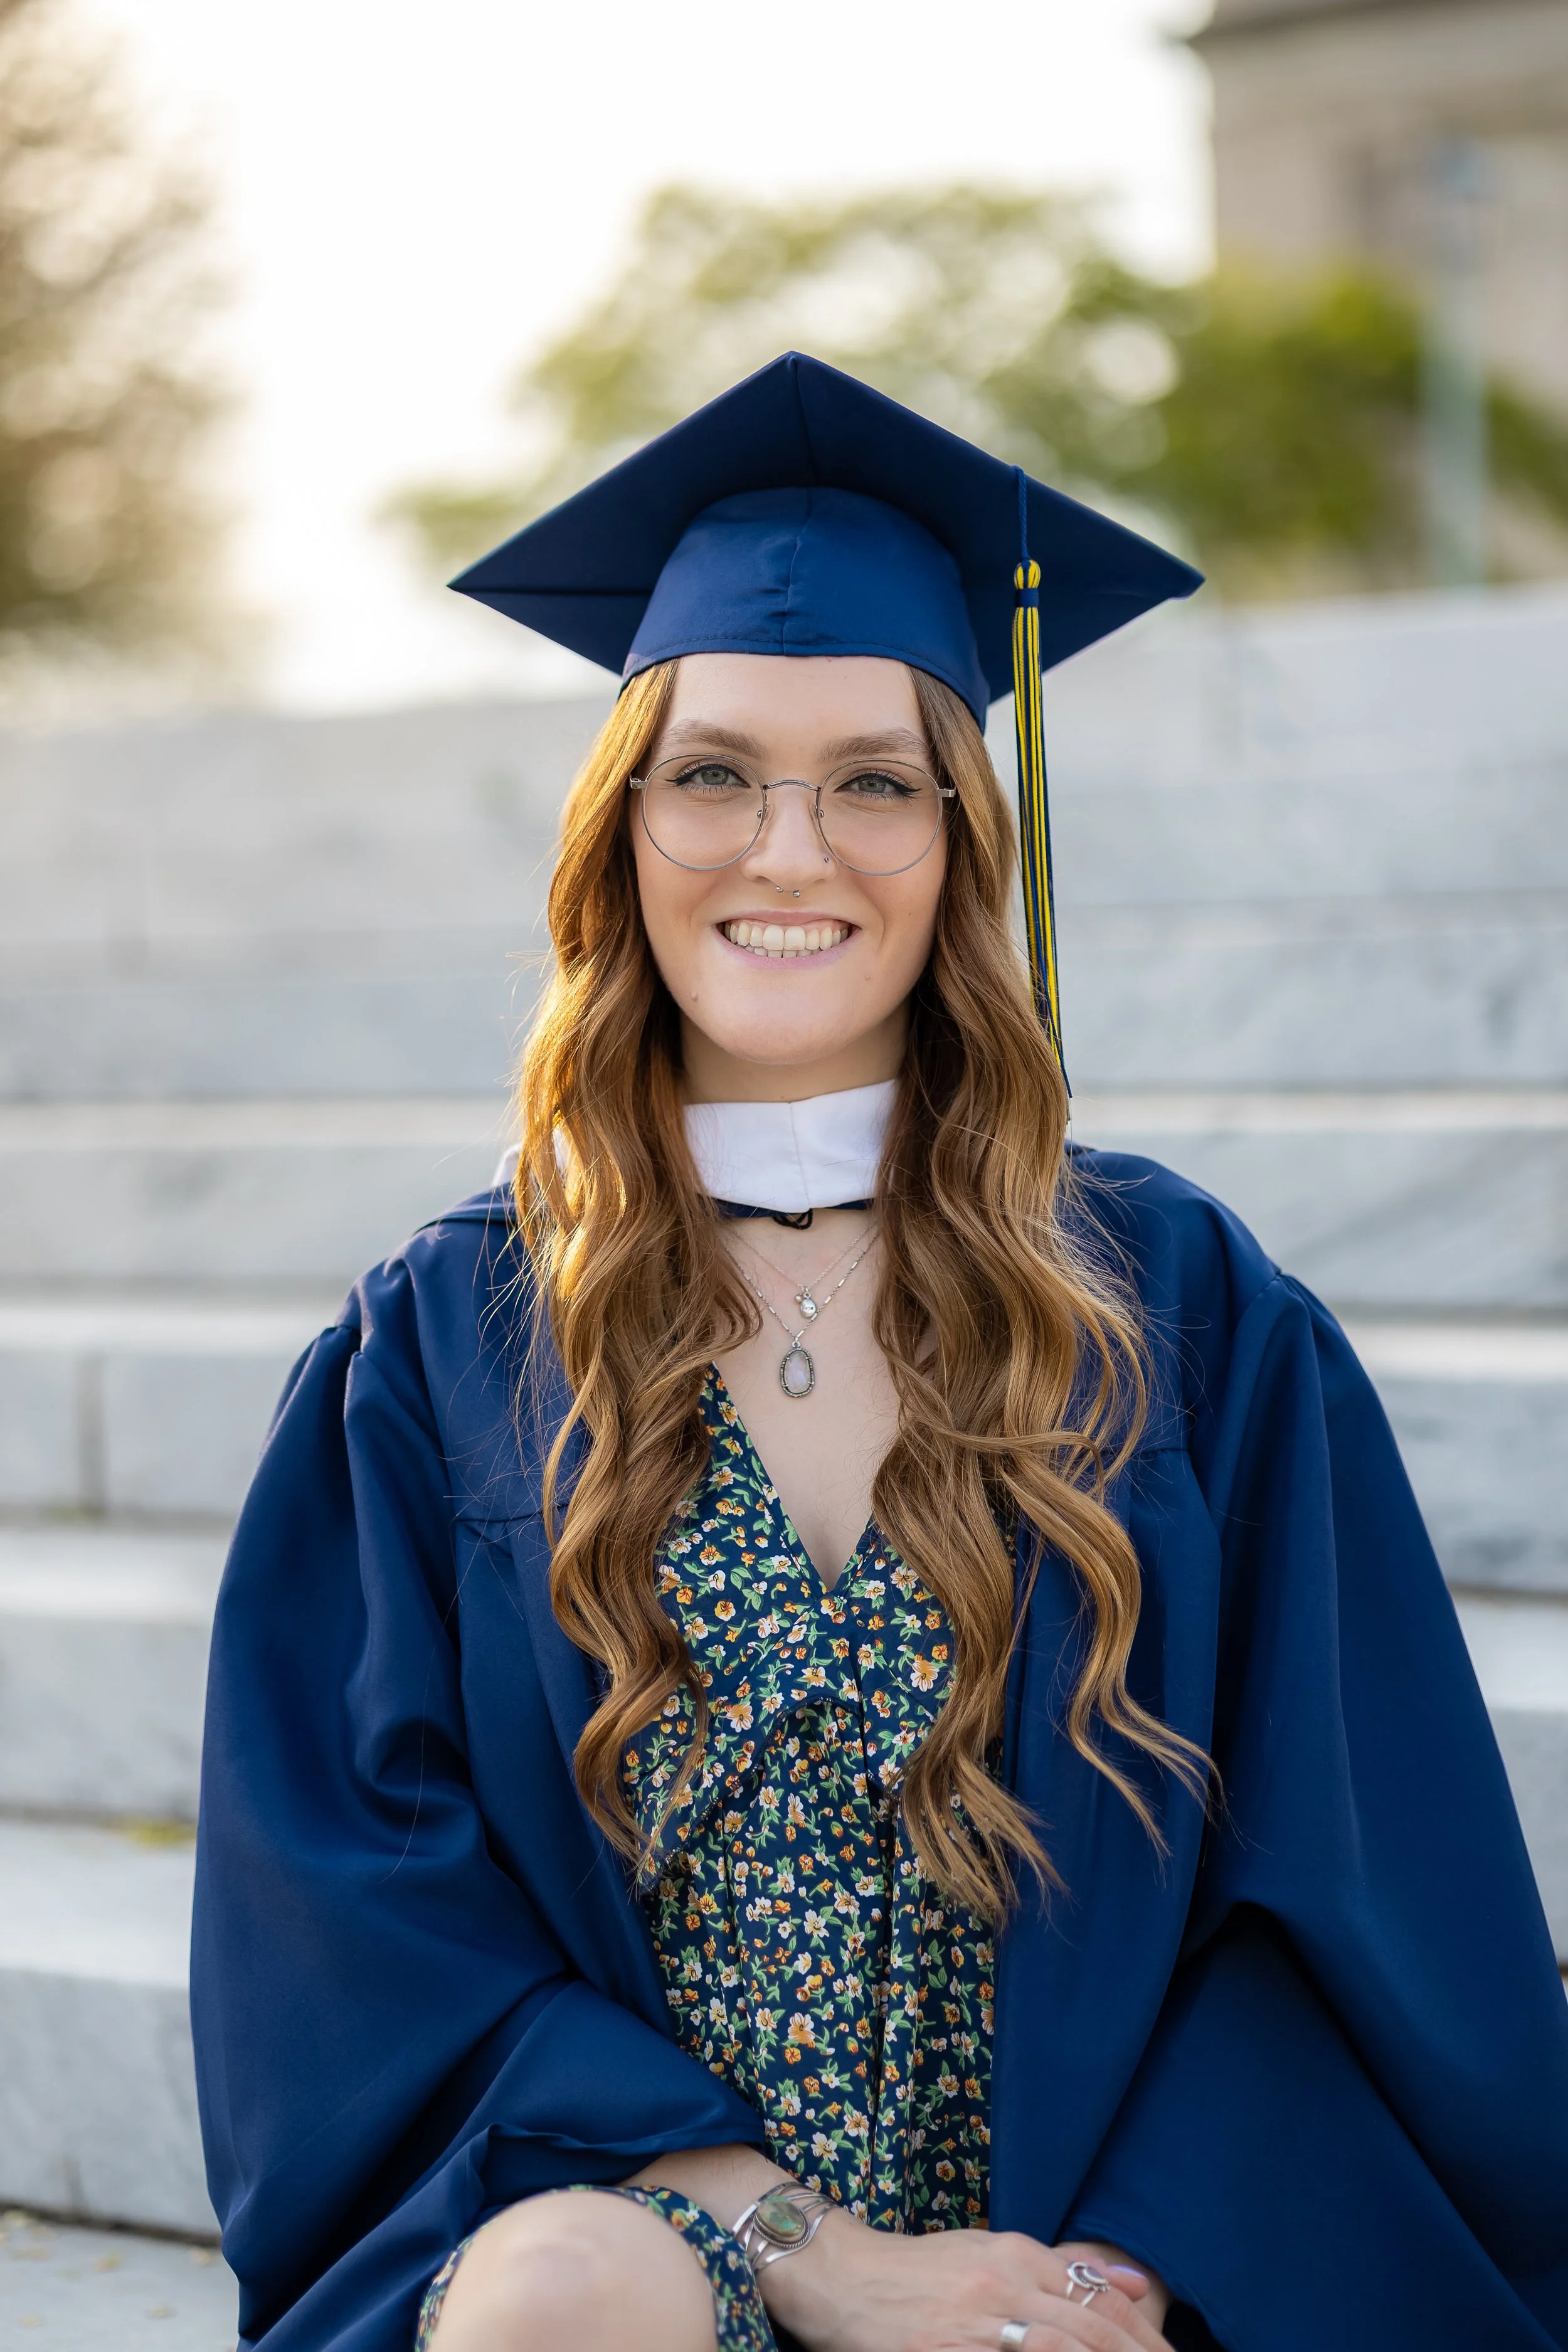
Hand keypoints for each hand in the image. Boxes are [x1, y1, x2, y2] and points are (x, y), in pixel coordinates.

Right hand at [764, 2215, 1169, 2351]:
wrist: (842, 2278)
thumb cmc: (920, 2271)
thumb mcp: (992, 2252)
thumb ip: (1060, 2265)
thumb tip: (1135, 2280)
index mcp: (1016, 2254)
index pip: (1099, 2296)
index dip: (1143, 2335)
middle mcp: (1002, 2283)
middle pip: (1089, 2328)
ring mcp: (973, 2323)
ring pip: (1058, 2348)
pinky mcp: (943, 2351)